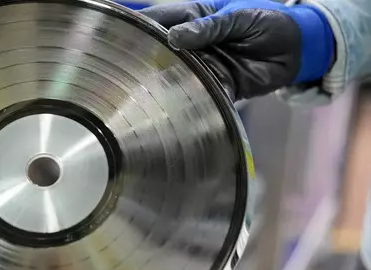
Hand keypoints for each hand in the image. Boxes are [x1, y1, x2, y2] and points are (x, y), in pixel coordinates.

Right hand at [140, 0, 334, 100]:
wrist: (299, 48)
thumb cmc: (268, 20)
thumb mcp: (238, 17)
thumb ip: (208, 27)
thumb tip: (174, 38)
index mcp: (193, 18)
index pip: (160, 20)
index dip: (138, 26)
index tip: (117, 34)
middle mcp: (193, 44)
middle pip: (161, 51)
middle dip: (145, 59)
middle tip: (123, 70)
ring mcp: (203, 66)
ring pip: (175, 74)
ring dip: (163, 82)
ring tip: (140, 90)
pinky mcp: (217, 86)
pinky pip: (199, 94)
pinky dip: (188, 100)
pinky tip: (172, 106)